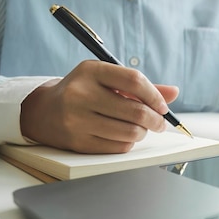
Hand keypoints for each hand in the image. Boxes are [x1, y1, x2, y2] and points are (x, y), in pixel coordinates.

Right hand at [21, 60, 178, 152]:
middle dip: (156, 120)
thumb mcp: (106, 80)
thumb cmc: (83, 92)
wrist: (44, 112)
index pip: (134, 81)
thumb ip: (140, 86)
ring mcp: (77, 120)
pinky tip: (123, 136)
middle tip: (159, 122)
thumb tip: (174, 92)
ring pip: (130, 132)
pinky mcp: (78, 142)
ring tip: (140, 128)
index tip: (162, 106)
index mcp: (90, 71)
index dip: (155, 96)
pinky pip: (118, 147)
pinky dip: (128, 143)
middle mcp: (81, 94)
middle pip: (136, 111)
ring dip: (142, 132)